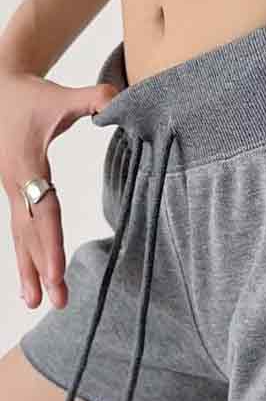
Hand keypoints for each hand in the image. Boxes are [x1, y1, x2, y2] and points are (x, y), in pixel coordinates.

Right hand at [0, 69, 117, 308]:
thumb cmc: (33, 95)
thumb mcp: (64, 95)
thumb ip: (95, 99)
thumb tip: (120, 102)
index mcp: (28, 164)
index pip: (43, 210)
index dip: (49, 243)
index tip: (56, 273)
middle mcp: (16, 183)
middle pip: (31, 232)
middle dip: (42, 268)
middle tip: (56, 301)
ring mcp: (11, 190)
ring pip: (20, 236)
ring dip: (29, 270)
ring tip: (35, 304)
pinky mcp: (14, 193)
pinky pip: (19, 229)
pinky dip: (25, 255)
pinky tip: (30, 281)